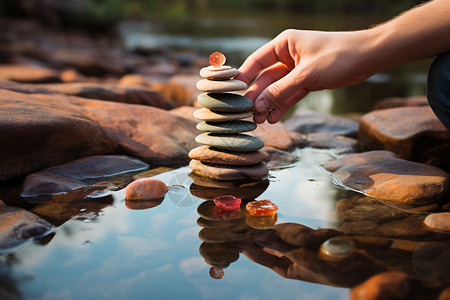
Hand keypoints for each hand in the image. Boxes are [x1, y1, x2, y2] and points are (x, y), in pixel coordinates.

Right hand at [235, 29, 375, 123]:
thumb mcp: (306, 75)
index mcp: (283, 44)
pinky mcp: (307, 81)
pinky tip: (274, 118)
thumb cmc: (338, 56)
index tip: (232, 93)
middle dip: (258, 97)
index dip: (243, 77)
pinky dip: (283, 106)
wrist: (368, 58)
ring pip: (277, 89)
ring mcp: (297, 70)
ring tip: (260, 121)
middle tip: (247, 114)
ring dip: (269, 104)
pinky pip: (290, 95)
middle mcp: (287, 56)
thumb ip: (281, 91)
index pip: (256, 62)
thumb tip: (259, 106)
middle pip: (265, 79)